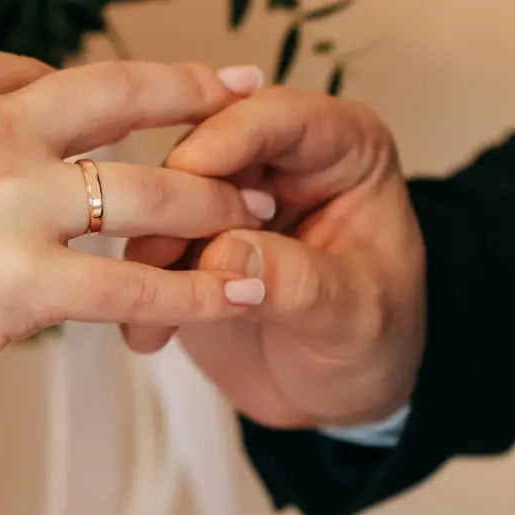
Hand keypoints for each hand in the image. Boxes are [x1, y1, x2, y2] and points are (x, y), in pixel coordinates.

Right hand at [0, 53, 277, 391]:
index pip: (48, 76)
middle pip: (123, 96)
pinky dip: (196, 292)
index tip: (152, 105)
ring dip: (214, 200)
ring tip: (259, 212)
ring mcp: (9, 205)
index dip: (107, 99)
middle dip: (198, 95)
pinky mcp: (20, 285)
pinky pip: (132, 287)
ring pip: (148, 189)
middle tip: (250, 97)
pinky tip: (239, 295)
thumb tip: (3, 115)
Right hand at [120, 84, 425, 427]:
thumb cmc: (373, 342)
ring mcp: (228, 200)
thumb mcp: (356, 320)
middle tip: (164, 255)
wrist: (340, 396)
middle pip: (210, 146)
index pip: (286, 118)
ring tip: (157, 310)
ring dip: (152, 247)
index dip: (235, 133)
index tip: (192, 165)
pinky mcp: (189, 243)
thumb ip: (301, 283)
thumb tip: (228, 256)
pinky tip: (150, 332)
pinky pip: (147, 246)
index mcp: (343, 152)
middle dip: (180, 198)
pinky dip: (141, 286)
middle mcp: (280, 162)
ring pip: (166, 194)